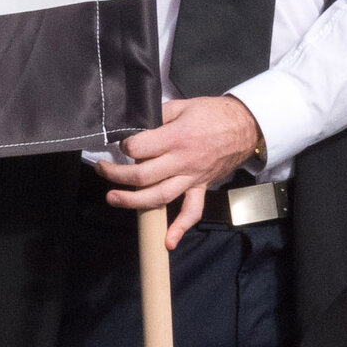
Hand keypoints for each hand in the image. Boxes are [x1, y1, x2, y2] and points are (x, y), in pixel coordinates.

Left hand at [92, 94, 267, 239]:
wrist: (246, 127)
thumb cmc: (212, 114)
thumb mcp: (181, 106)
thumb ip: (157, 117)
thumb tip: (134, 126)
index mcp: (177, 138)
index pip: (140, 148)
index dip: (125, 146)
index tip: (119, 144)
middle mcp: (183, 161)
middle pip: (144, 176)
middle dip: (117, 175)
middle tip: (101, 170)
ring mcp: (192, 177)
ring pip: (161, 196)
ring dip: (134, 201)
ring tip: (113, 198)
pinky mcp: (201, 187)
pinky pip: (192, 210)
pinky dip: (180, 227)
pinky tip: (167, 241)